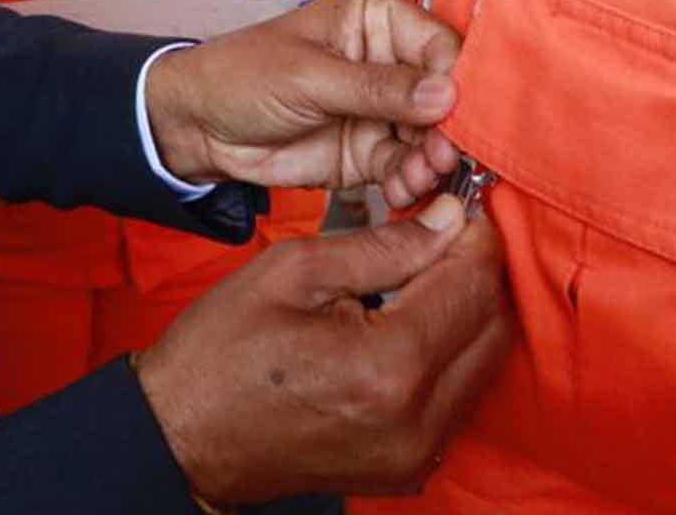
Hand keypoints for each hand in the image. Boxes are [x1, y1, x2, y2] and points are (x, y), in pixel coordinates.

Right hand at [137, 198, 512, 503]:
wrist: (184, 436)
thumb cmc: (222, 353)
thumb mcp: (293, 271)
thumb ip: (382, 245)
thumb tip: (445, 220)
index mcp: (388, 367)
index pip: (472, 285)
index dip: (473, 234)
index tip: (455, 206)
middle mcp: (417, 420)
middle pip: (491, 327)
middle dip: (474, 271)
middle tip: (441, 234)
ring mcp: (416, 453)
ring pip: (483, 365)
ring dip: (466, 313)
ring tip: (424, 276)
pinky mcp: (407, 469)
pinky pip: (457, 400)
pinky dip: (449, 356)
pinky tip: (411, 326)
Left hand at [145, 0, 465, 205]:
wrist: (198, 127)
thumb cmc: (242, 76)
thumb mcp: (308, 76)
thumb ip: (377, 88)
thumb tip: (445, 94)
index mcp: (376, 19)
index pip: (438, 44)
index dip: (457, 79)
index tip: (462, 114)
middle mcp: (389, 61)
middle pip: (444, 96)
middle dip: (449, 130)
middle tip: (443, 156)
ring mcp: (382, 110)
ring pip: (431, 137)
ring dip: (431, 162)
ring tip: (417, 177)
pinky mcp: (371, 152)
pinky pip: (406, 167)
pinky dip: (410, 182)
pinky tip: (400, 190)